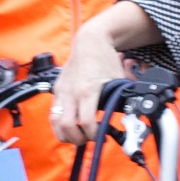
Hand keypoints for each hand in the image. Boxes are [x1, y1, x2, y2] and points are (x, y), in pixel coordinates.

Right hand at [51, 29, 132, 144]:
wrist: (90, 41)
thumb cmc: (105, 60)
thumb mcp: (118, 81)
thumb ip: (120, 101)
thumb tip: (127, 119)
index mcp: (87, 90)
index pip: (86, 122)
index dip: (94, 135)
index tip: (101, 136)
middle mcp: (71, 92)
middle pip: (66, 127)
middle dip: (78, 139)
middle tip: (89, 138)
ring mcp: (61, 91)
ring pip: (55, 122)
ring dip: (65, 134)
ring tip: (78, 135)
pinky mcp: (56, 90)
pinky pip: (53, 113)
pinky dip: (59, 124)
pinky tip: (70, 125)